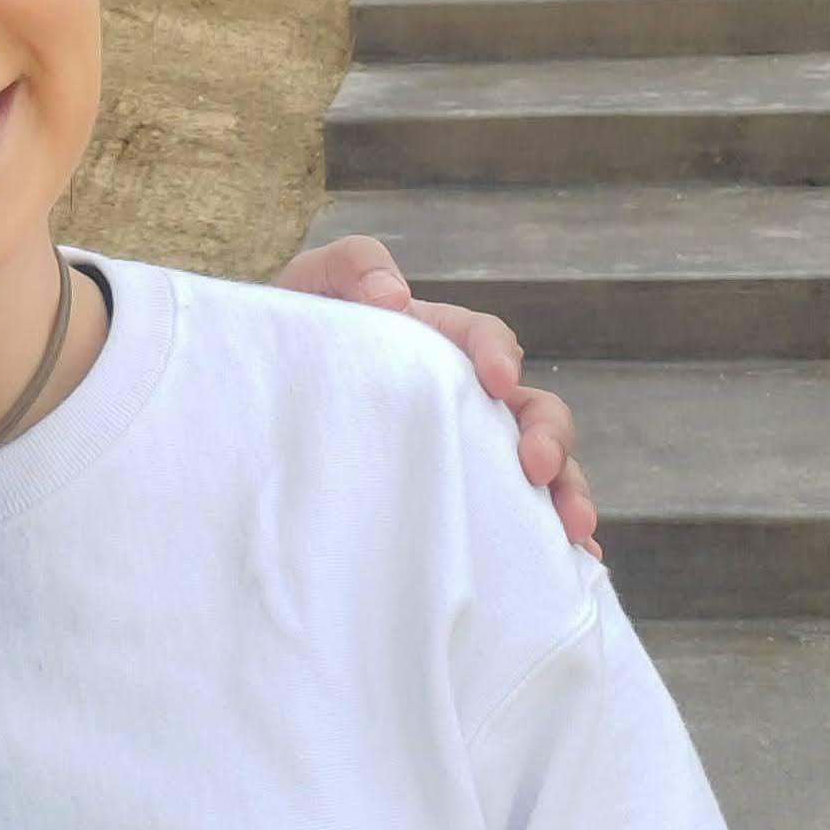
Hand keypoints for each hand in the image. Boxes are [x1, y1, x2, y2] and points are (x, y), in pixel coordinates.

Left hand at [270, 232, 600, 554]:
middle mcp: (465, 400)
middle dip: (551, 438)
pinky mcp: (449, 499)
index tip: (496, 380)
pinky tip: (566, 565)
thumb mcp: (313, 283)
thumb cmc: (295, 333)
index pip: (487, 341)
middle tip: (540, 470)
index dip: (500, 355)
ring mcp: (463, 452)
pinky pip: (510, 518)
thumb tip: (396, 297)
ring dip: (566, 495)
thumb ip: (353, 265)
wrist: (256, 392)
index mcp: (439, 343)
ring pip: (537, 470)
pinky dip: (547, 539)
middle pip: (532, 412)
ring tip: (573, 532)